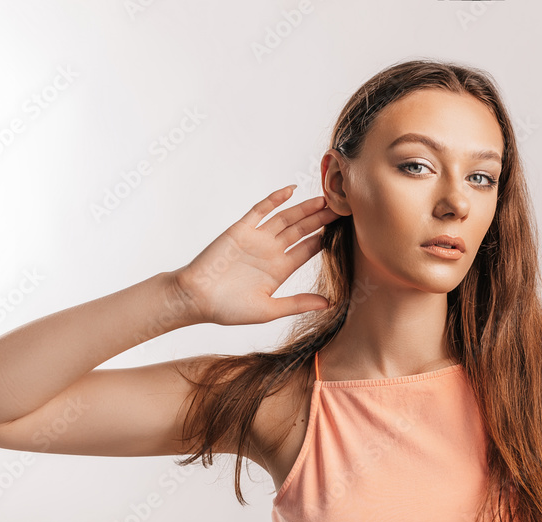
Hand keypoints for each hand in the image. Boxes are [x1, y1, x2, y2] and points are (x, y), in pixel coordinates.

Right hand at [169, 185, 340, 325]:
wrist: (195, 298)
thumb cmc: (228, 309)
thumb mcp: (269, 310)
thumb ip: (298, 303)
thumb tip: (329, 304)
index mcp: (280, 269)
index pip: (309, 249)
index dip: (326, 238)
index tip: (346, 230)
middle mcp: (271, 251)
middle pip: (302, 230)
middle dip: (322, 219)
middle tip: (343, 207)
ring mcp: (257, 238)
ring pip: (286, 217)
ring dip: (304, 208)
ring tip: (324, 199)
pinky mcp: (241, 229)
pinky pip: (260, 210)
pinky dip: (274, 199)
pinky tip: (290, 190)